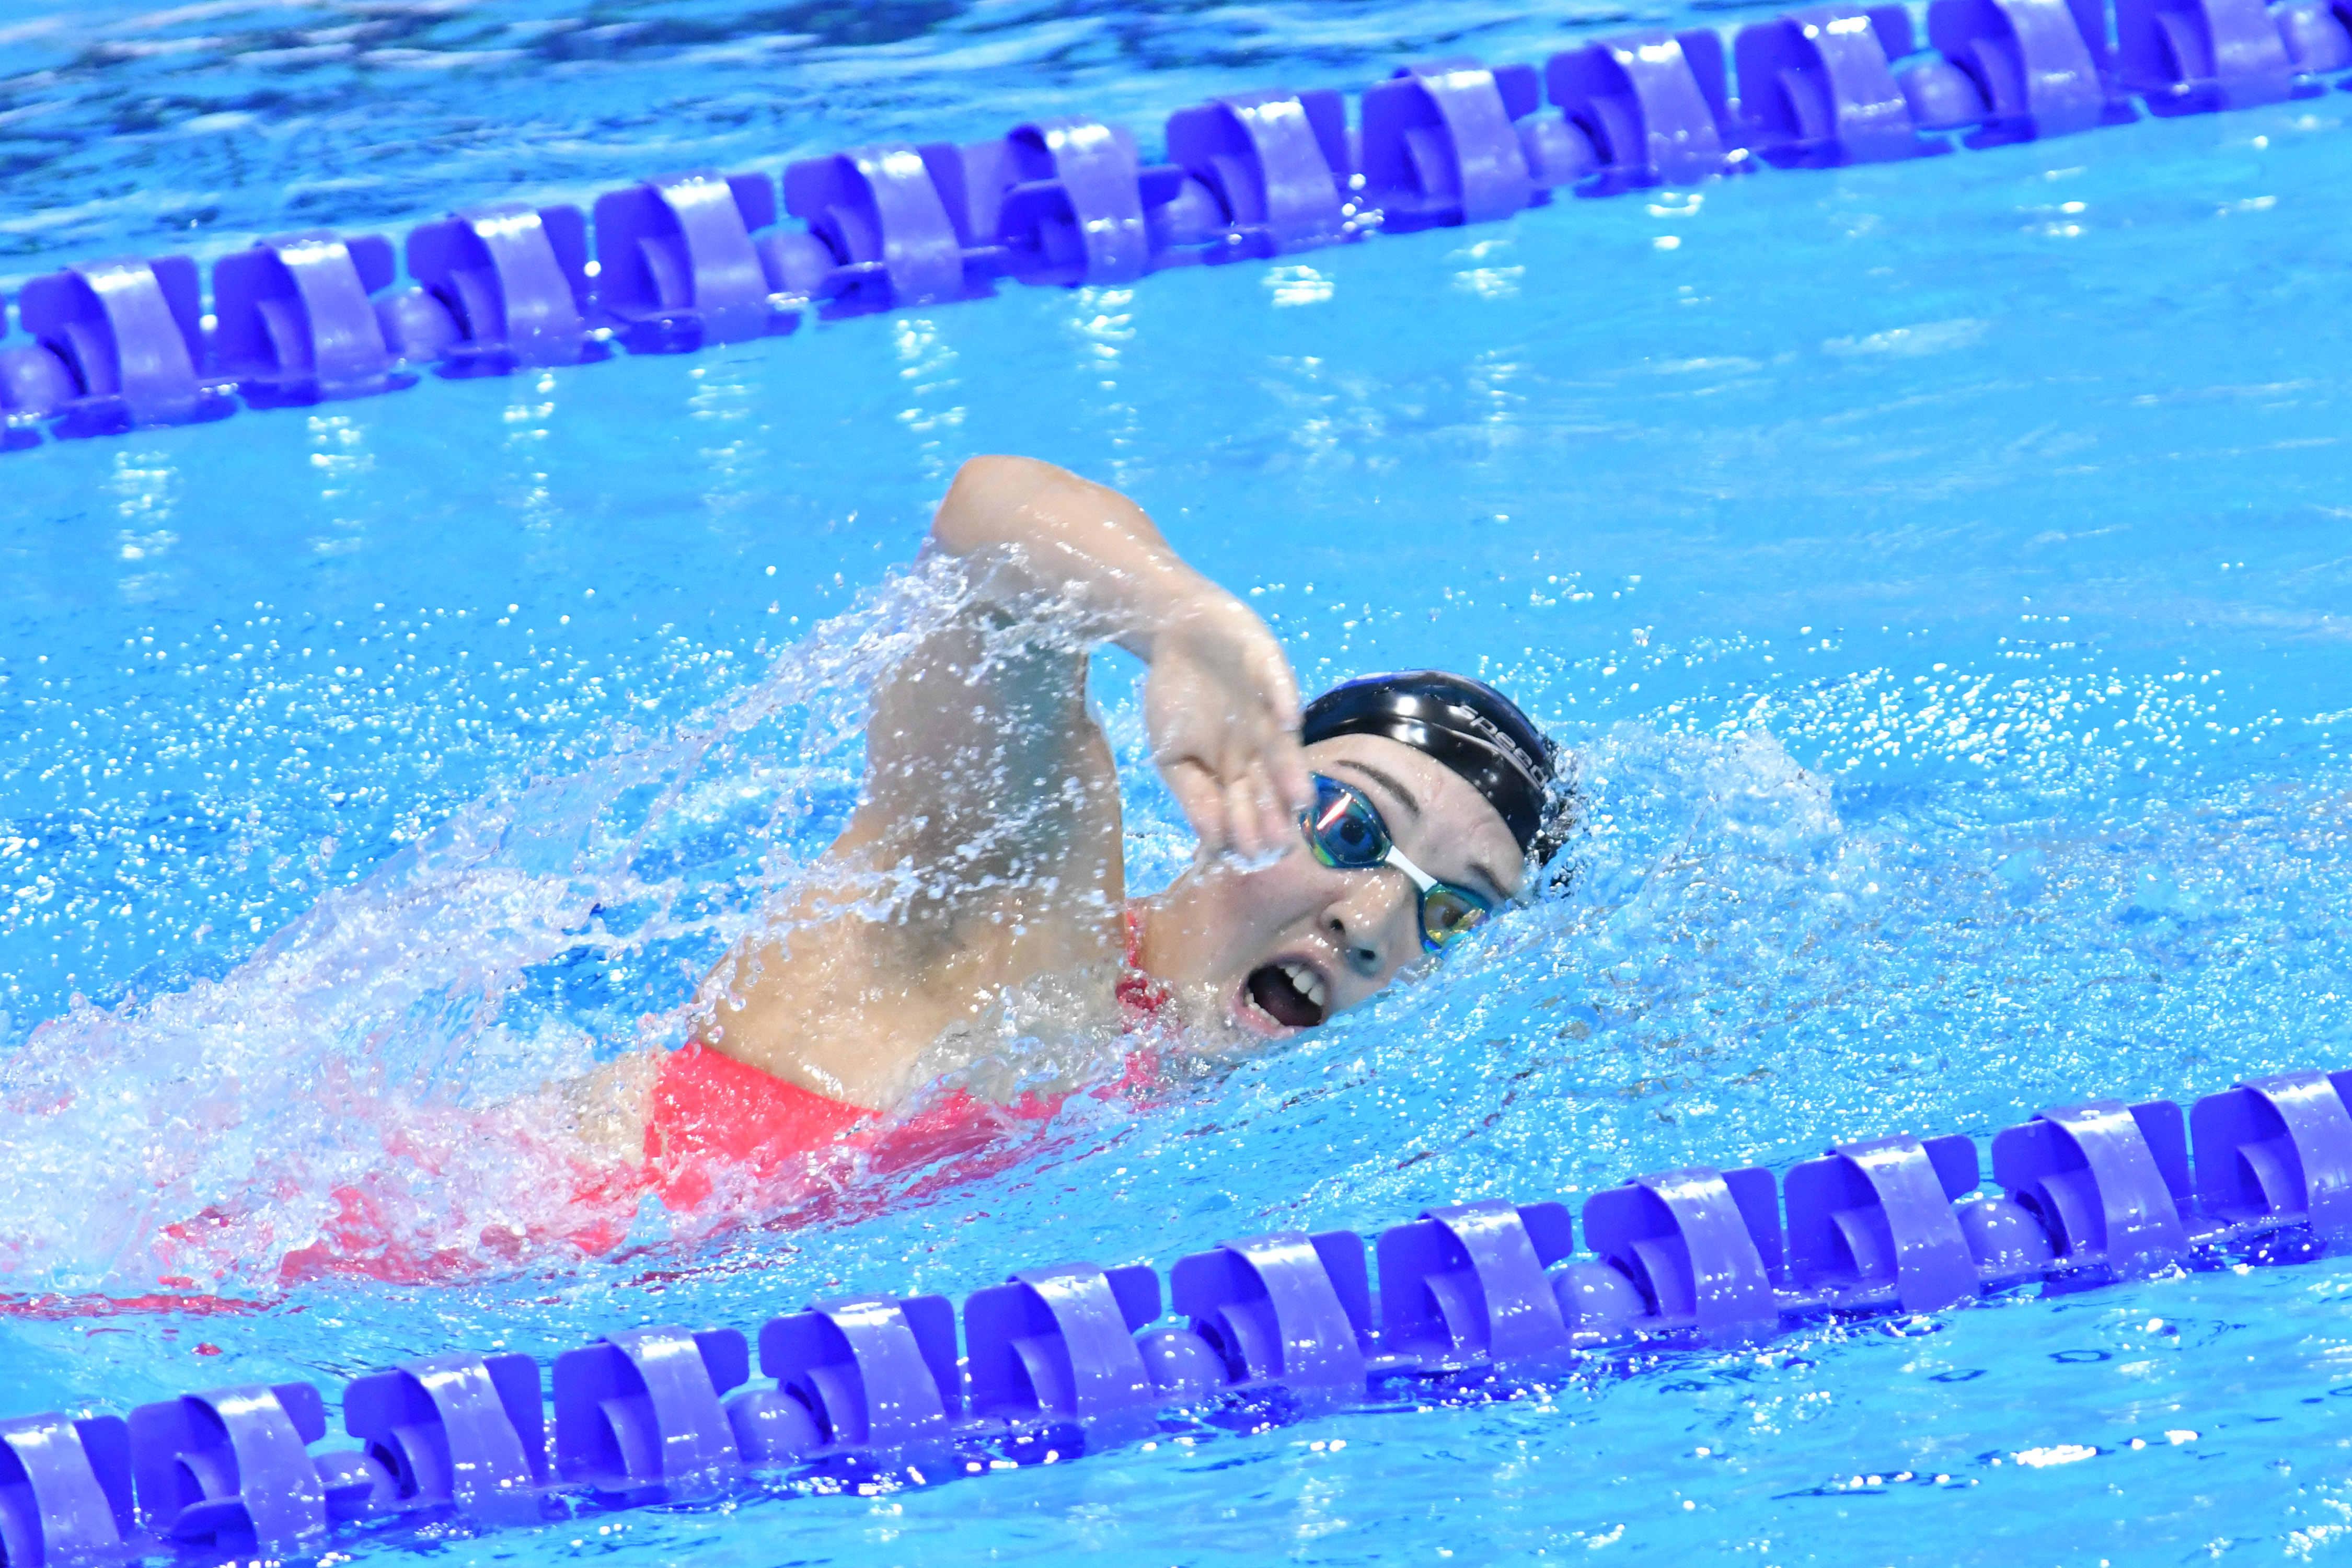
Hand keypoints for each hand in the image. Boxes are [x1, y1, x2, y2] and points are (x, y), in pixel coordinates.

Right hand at [1144, 588, 1312, 859]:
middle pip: (1271, 784)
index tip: (1248, 858)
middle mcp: (1259, 745)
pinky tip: (1288, 721)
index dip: (1247, 831)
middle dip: (1275, 814)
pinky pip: (1280, 686)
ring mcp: (1269, 709)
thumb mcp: (1170, 755)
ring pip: (1284, 747)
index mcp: (1235, 768)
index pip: (1246, 807)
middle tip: (1278, 847)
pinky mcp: (1271, 669)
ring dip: (1291, 772)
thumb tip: (1211, 840)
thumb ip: (1191, 794)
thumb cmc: (1174, 697)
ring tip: (1299, 800)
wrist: (1175, 631)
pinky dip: (1284, 701)